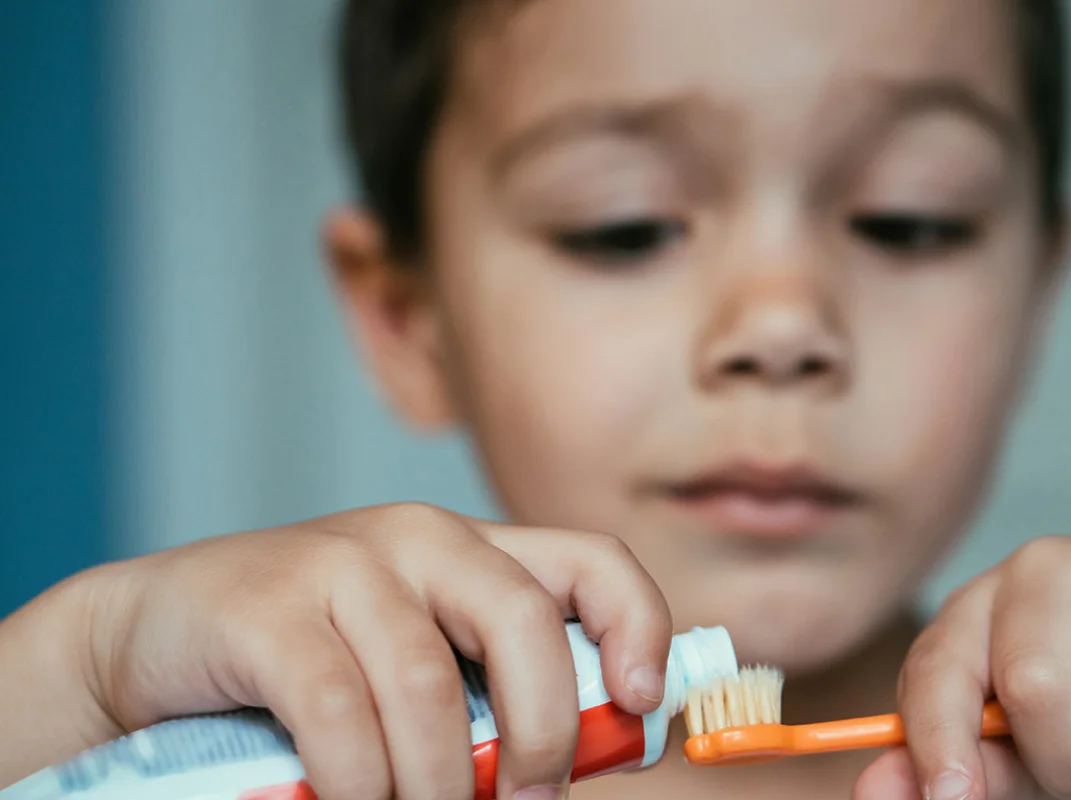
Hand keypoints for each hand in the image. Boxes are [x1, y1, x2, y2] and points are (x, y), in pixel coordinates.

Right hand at [22, 503, 672, 799]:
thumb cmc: (310, 663)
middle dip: (546, 728)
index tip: (643, 702)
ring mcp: (340, 565)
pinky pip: (340, 712)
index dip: (638, 625)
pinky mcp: (266, 609)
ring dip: (443, 782)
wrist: (157, 635)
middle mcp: (419, 539)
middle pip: (523, 620)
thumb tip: (605, 752)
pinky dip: (363, 783)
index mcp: (474, 549)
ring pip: (429, 687)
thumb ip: (496, 692)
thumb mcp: (419, 663)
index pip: (593, 560)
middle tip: (535, 799)